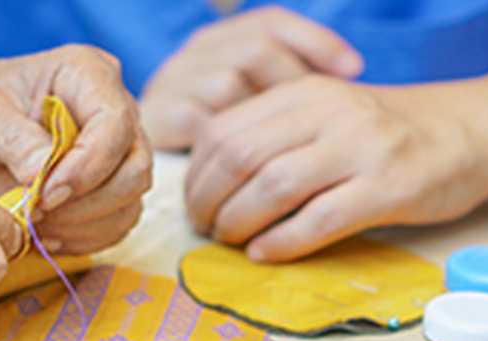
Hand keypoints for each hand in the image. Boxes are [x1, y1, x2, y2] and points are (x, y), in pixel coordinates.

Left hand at [0, 45, 151, 254]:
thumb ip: (12, 138)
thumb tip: (44, 172)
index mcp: (88, 75)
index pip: (115, 123)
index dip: (87, 165)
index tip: (45, 192)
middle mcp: (115, 113)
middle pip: (135, 169)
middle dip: (86, 202)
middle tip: (36, 211)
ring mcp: (118, 156)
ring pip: (130, 204)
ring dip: (82, 225)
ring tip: (34, 222)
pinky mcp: (111, 193)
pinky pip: (116, 227)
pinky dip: (81, 239)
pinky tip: (45, 232)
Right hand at [140, 6, 362, 149]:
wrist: (133, 160)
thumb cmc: (216, 142)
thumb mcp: (252, 103)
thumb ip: (286, 85)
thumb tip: (352, 72)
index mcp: (219, 41)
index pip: (271, 23)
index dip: (316, 42)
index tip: (354, 71)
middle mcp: (194, 53)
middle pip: (255, 49)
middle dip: (290, 84)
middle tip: (315, 124)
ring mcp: (173, 82)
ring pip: (229, 83)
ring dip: (259, 121)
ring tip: (283, 151)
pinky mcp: (158, 119)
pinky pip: (203, 124)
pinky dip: (232, 147)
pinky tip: (251, 170)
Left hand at [184, 76, 487, 260]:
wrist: (473, 129)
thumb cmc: (388, 133)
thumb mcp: (328, 115)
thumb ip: (278, 136)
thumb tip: (212, 184)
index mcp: (305, 93)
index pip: (225, 131)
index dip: (197, 175)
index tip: (194, 205)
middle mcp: (329, 114)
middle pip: (241, 158)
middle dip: (210, 202)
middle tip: (206, 230)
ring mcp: (361, 149)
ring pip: (273, 187)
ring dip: (240, 223)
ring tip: (232, 243)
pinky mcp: (389, 187)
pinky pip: (319, 219)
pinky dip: (282, 242)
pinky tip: (266, 254)